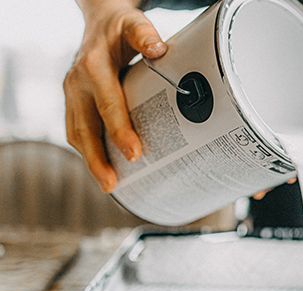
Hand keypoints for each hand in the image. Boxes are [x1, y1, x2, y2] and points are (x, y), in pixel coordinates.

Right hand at [64, 0, 166, 191]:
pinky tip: (103, 167)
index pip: (108, 104)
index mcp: (94, 67)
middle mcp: (78, 83)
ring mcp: (72, 94)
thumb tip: (159, 49)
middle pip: (85, 127)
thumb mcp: (132, 23)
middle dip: (98, 158)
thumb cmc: (119, 27)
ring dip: (91, 161)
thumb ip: (145, 34)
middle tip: (112, 183)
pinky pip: (77, 130)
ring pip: (77, 133)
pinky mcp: (73, 102)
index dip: (119, 130)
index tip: (134, 153)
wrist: (98, 22)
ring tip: (109, 184)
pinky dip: (88, 150)